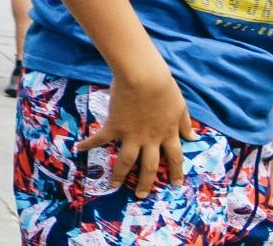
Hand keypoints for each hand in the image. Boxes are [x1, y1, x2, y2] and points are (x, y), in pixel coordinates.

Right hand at [93, 67, 194, 194]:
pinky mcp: (115, 126)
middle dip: (146, 182)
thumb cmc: (164, 87)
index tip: (176, 185)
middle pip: (149, 167)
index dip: (176, 173)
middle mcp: (150, 139)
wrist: (143, 76)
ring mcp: (131, 135)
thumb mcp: (180, 106)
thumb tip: (193, 138)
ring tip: (114, 185)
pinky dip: (90, 143)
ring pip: (127, 161)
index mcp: (168, 134)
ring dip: (120, 174)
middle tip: (141, 195)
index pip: (175, 159)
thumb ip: (185, 123)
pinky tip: (79, 148)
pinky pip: (101, 138)